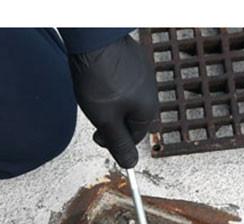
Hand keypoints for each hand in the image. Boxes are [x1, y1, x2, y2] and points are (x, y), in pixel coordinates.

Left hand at [68, 34, 157, 167]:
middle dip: (112, 121)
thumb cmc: (100, 78)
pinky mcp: (134, 60)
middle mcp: (150, 93)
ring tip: (94, 95)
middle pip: (130, 119)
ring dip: (111, 104)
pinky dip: (112, 86)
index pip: (132, 138)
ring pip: (126, 100)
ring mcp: (143, 75)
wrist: (93, 37)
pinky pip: (124, 83)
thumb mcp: (106, 120)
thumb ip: (118, 144)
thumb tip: (130, 165)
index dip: (113, 141)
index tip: (98, 137)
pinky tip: (99, 80)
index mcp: (147, 111)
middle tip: (94, 115)